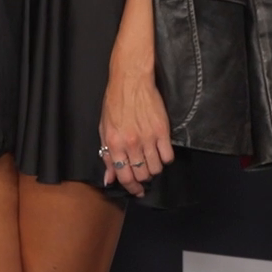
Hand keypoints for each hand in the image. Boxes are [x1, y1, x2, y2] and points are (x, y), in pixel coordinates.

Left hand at [99, 68, 173, 197]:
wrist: (131, 81)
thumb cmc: (115, 103)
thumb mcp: (104, 129)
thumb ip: (107, 155)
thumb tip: (109, 179)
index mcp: (114, 144)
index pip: (124, 176)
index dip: (131, 187)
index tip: (137, 190)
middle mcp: (131, 143)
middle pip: (142, 175)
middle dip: (143, 178)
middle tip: (144, 172)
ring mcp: (148, 138)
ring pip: (156, 168)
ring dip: (154, 168)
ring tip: (151, 160)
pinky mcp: (163, 131)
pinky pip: (168, 156)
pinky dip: (165, 158)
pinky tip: (160, 151)